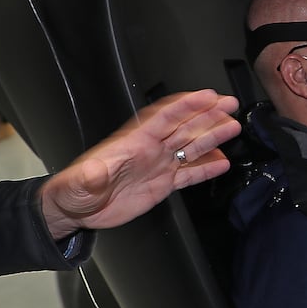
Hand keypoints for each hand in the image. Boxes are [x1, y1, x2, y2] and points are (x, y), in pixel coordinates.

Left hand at [39, 89, 241, 238]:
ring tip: (232, 128)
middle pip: (183, 127)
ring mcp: (157, 166)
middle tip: (229, 104)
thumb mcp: (79, 182)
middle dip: (207, 114)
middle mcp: (149, 150)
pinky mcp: (161, 184)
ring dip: (211, 137)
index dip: (185, 105)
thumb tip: (97, 171)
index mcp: (132, 143)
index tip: (206, 96)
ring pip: (190, 147)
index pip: (164, 118)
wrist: (75, 211)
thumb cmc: (74, 191)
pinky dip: (205, 169)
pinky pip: (188, 174)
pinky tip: (221, 163)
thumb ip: (91, 176)